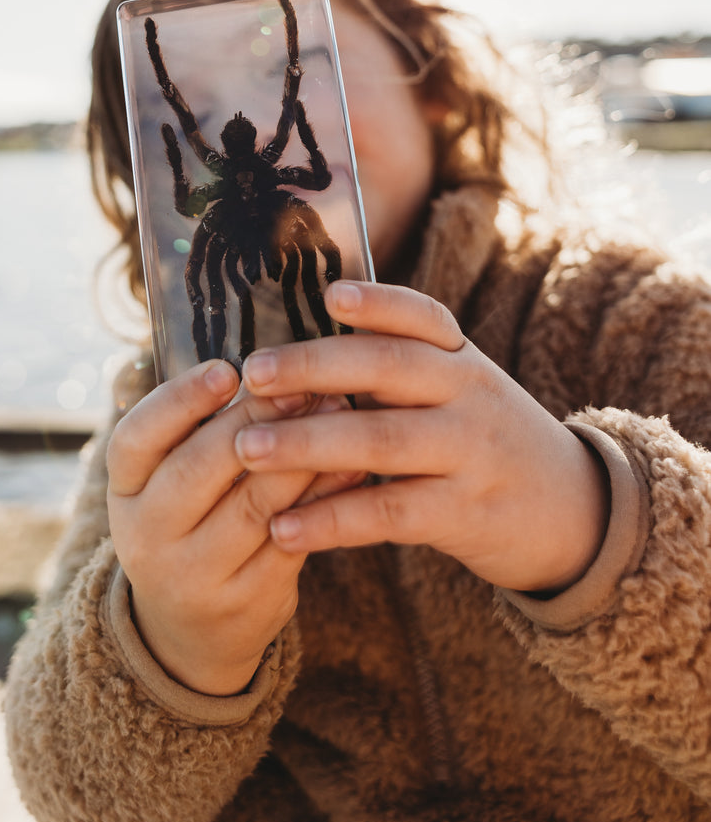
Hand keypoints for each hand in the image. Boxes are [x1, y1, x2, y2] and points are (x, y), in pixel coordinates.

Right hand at [107, 360, 361, 696]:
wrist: (190, 632)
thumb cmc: (190, 524)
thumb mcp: (168, 482)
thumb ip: (200, 430)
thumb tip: (271, 367)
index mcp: (125, 491)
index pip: (136, 438)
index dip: (179, 401)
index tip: (227, 369)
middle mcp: (148, 535)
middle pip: (200, 466)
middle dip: (257, 419)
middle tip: (304, 386)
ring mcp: (194, 575)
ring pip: (254, 503)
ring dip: (302, 453)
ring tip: (337, 414)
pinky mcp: (245, 602)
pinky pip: (291, 538)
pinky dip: (323, 498)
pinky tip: (352, 467)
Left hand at [236, 282, 610, 594]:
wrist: (573, 513)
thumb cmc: (485, 441)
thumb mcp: (461, 390)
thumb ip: (399, 367)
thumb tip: (303, 348)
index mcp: (462, 358)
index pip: (424, 317)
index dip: (379, 303)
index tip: (330, 295)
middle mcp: (470, 395)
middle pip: (389, 370)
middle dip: (315, 367)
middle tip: (254, 374)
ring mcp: (471, 454)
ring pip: (381, 441)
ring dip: (307, 444)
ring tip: (247, 449)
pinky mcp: (465, 515)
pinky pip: (388, 513)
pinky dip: (332, 519)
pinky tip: (283, 526)